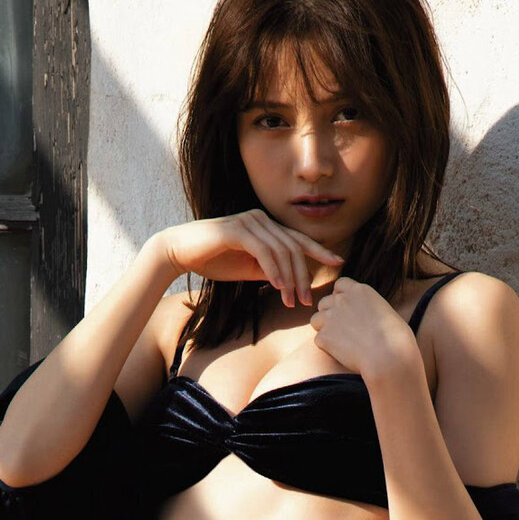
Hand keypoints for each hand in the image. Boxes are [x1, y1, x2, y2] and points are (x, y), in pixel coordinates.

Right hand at [159, 210, 342, 307]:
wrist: (179, 252)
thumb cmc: (213, 260)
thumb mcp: (247, 269)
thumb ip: (269, 270)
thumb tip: (290, 281)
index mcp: (265, 225)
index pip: (297, 238)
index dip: (320, 250)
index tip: (339, 263)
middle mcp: (260, 218)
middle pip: (293, 246)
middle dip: (303, 275)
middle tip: (307, 301)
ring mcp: (248, 221)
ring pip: (280, 250)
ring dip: (289, 278)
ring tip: (292, 301)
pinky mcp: (236, 229)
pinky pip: (263, 251)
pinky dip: (273, 270)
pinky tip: (278, 287)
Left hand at [308, 277, 417, 383]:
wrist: (387, 356)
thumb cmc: (395, 338)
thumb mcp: (385, 311)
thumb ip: (368, 307)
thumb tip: (365, 315)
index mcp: (359, 290)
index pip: (340, 285)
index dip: (341, 297)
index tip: (348, 310)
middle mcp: (342, 300)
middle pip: (324, 302)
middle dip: (330, 314)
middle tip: (344, 330)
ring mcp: (330, 317)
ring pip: (316, 320)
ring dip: (324, 329)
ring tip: (341, 342)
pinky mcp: (324, 336)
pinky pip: (318, 340)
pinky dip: (327, 347)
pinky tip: (342, 353)